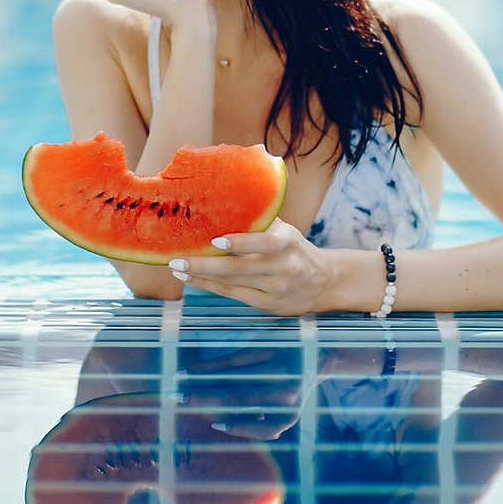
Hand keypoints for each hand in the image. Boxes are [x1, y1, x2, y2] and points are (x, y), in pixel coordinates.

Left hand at [168, 217, 333, 315]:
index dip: (240, 243)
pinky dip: (211, 288)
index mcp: (288, 241)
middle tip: (177, 260)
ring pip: (233, 283)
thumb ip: (260, 218)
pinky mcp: (269, 305)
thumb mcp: (285, 230)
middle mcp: (283, 266)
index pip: (264, 242)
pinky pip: (235, 296)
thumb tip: (222, 198)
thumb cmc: (294, 248)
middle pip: (239, 268)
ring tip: (178, 268)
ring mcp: (276, 288)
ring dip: (202, 277)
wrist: (325, 281)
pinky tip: (192, 280)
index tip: (216, 241)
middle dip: (205, 265)